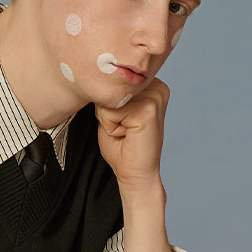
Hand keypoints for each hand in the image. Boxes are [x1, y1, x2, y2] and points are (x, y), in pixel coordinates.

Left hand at [95, 79, 169, 196]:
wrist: (136, 175)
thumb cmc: (122, 149)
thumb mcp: (112, 114)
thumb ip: (109, 95)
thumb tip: (95, 76)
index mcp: (150, 85)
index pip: (114, 82)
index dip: (108, 105)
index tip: (123, 122)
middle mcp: (156, 86)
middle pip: (111, 88)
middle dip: (108, 112)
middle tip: (124, 130)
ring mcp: (154, 96)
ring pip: (109, 99)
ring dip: (109, 120)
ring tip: (125, 133)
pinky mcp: (148, 108)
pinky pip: (110, 110)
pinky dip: (110, 127)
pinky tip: (126, 135)